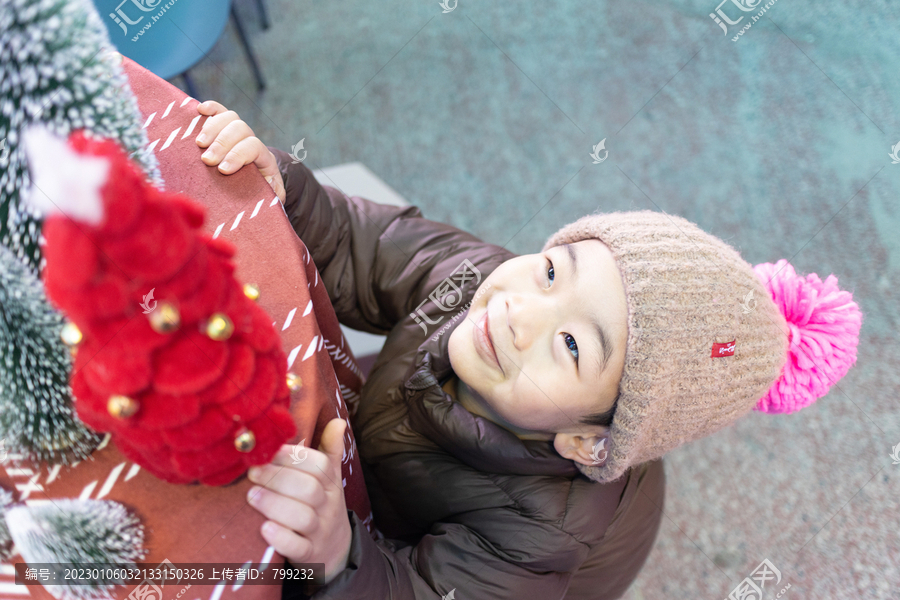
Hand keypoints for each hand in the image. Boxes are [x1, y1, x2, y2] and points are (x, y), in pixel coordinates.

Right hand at [195, 100, 285, 203]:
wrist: (255, 183)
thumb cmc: (257, 193)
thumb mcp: (269, 197)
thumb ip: (273, 195)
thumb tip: (273, 194)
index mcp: (264, 157)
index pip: (253, 146)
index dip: (238, 155)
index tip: (223, 170)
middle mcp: (251, 140)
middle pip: (240, 129)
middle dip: (222, 143)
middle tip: (207, 160)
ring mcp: (237, 132)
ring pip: (229, 118)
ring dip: (212, 128)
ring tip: (199, 145)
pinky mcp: (223, 128)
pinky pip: (219, 111)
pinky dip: (210, 108)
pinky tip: (199, 110)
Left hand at [246, 419, 351, 584]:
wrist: (336, 550)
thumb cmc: (323, 505)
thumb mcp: (330, 479)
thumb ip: (330, 450)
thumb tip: (338, 421)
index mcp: (331, 484)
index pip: (319, 465)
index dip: (292, 456)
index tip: (267, 450)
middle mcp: (328, 506)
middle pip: (309, 489)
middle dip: (278, 479)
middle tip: (252, 473)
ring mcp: (319, 532)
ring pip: (302, 518)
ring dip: (274, 505)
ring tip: (251, 496)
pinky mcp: (309, 555)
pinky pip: (297, 547)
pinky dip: (281, 538)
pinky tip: (264, 528)